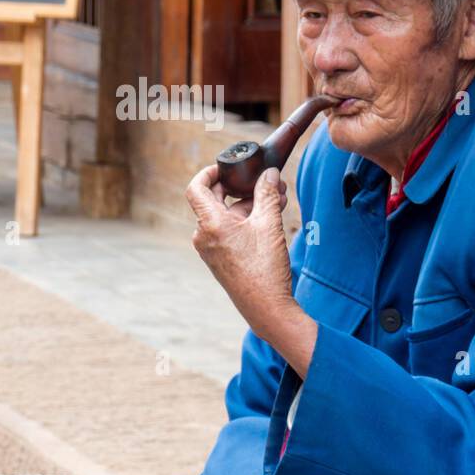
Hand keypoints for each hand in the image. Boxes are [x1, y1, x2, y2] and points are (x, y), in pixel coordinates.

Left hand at [187, 165, 315, 374]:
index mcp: (210, 224)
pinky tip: (270, 219)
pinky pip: (229, 232)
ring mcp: (211, 249)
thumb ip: (268, 194)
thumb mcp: (270, 225)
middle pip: (214, 200)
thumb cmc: (265, 268)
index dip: (209, 172)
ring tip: (277, 200)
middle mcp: (204, 236)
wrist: (266, 307)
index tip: (227, 167)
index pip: (196, 187)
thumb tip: (269, 174)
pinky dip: (246, 222)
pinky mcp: (222, 259)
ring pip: (226, 217)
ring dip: (249, 206)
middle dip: (240, 188)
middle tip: (264, 182)